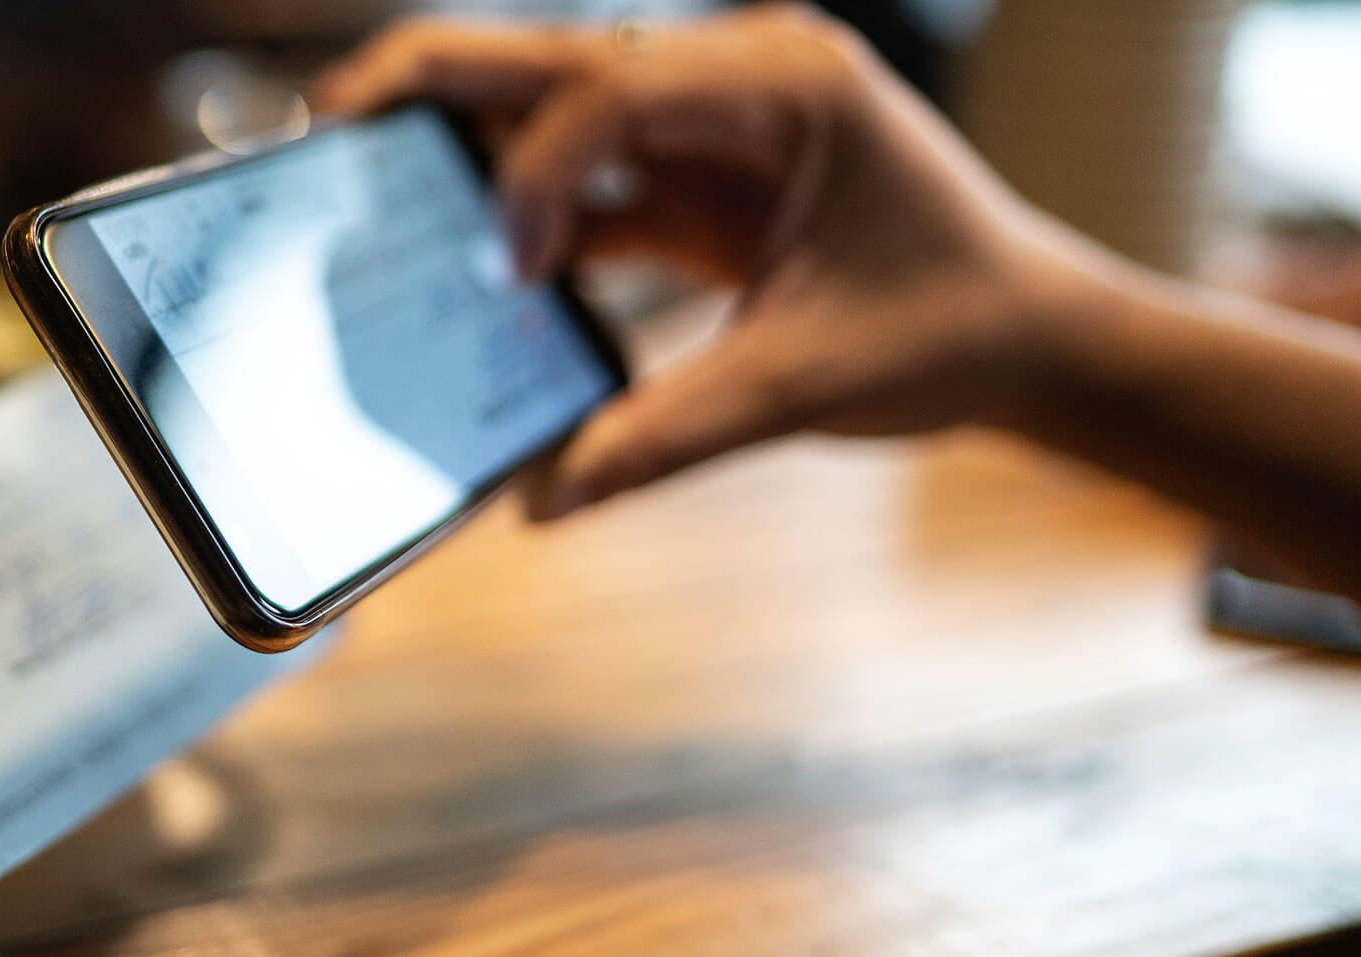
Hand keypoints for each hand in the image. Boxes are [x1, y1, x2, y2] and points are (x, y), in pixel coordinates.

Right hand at [318, 6, 1126, 517]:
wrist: (1033, 338)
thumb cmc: (954, 331)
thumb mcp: (809, 382)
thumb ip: (669, 434)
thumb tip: (546, 497)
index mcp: (789, 80)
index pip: (615, 86)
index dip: (537, 169)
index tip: (509, 267)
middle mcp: (742, 72)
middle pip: (555, 54)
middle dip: (434, 82)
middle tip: (327, 127)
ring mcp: (714, 118)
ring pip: (553, 103)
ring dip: (466, 145)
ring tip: (363, 179)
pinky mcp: (697, 173)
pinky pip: (583, 174)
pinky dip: (524, 214)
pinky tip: (469, 263)